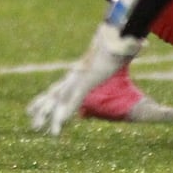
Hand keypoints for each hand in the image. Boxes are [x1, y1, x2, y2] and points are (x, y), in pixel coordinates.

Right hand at [27, 23, 143, 134]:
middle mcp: (74, 78)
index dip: (68, 108)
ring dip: (42, 111)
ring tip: (35, 127)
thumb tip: (141, 42)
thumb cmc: (117, 49)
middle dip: (53, 116)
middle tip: (49, 132)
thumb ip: (131, 47)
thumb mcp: (125, 49)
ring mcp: (70, 80)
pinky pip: (53, 95)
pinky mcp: (70, 82)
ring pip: (52, 97)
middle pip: (60, 99)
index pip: (75, 94)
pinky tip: (31, 111)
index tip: (61, 121)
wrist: (108, 39)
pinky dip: (42, 103)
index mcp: (87, 75)